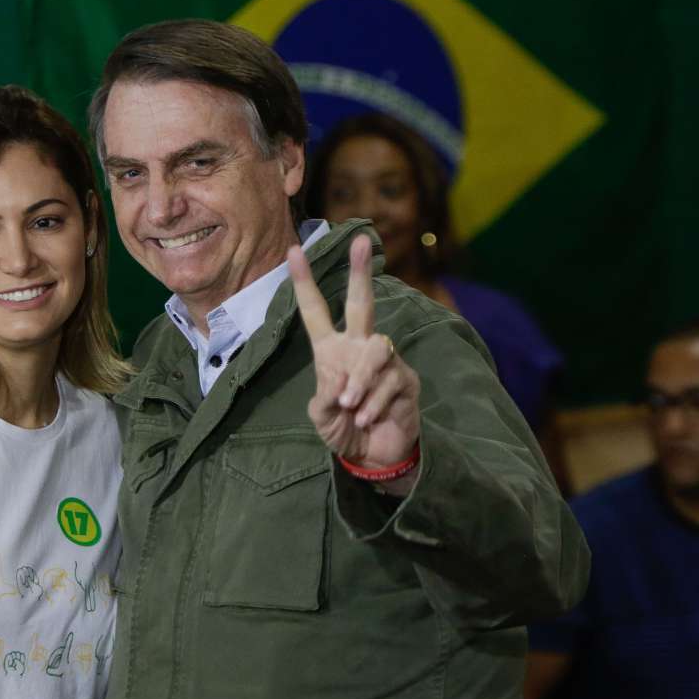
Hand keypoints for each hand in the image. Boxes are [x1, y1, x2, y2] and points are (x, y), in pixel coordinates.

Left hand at [287, 236, 420, 469]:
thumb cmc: (343, 430)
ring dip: (361, 379)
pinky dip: (374, 404)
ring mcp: (385, 362)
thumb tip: (340, 382)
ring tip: (350, 405)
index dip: (304, 282)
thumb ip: (324, 397)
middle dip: (360, 273)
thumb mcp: (321, 416)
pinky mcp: (405, 380)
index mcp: (332, 350)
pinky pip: (391, 381)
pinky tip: (366, 418)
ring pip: (376, 349)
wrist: (373, 456)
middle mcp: (359, 348)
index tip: (293, 250)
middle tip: (360, 242)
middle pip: (362, 304)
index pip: (316, 311)